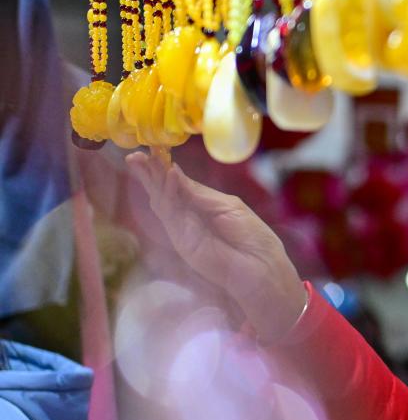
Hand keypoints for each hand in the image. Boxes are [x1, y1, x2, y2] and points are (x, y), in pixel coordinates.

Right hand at [126, 151, 307, 340]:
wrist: (260, 268)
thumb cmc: (252, 237)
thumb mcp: (228, 207)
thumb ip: (199, 193)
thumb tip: (174, 172)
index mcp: (202, 205)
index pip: (178, 184)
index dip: (164, 169)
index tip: (151, 151)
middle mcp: (188, 216)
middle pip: (164, 192)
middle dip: (149, 174)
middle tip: (134, 155)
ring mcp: (183, 229)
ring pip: (162, 202)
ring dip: (151, 181)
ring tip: (141, 161)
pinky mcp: (181, 241)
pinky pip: (172, 215)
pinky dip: (168, 194)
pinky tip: (166, 177)